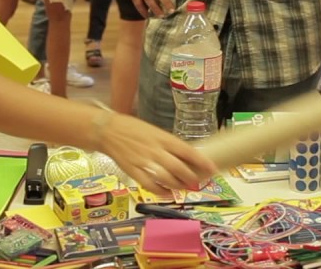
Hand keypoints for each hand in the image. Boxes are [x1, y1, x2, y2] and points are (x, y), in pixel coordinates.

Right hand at [95, 112, 216, 192]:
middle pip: (179, 168)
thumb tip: (185, 157)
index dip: (201, 161)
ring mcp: (144, 162)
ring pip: (167, 179)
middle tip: (198, 181)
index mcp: (162, 138)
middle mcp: (155, 150)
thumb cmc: (133, 128)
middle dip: (191, 178)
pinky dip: (161, 191)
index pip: (187, 151)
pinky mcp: (133, 171)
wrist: (108, 130)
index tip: (212, 169)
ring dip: (178, 186)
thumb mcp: (154, 131)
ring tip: (184, 187)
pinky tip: (167, 193)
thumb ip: (168, 144)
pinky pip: (150, 185)